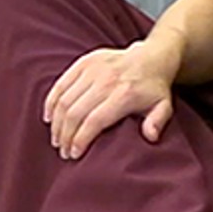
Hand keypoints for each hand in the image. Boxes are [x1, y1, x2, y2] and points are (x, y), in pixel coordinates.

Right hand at [42, 41, 176, 159]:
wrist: (152, 57)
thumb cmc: (155, 88)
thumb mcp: (163, 106)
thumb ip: (158, 122)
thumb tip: (150, 137)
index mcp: (124, 94)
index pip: (94, 120)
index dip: (80, 139)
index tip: (74, 154)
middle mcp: (106, 80)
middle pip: (75, 112)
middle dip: (65, 135)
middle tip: (63, 151)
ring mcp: (93, 69)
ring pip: (64, 100)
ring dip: (56, 123)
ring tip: (56, 139)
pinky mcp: (84, 62)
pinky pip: (60, 84)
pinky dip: (51, 102)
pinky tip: (49, 118)